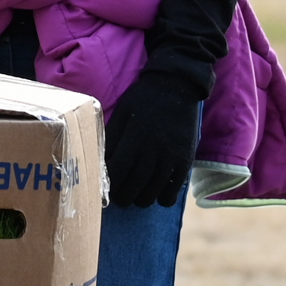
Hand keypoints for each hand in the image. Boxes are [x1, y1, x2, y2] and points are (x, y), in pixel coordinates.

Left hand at [101, 68, 203, 210]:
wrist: (177, 87)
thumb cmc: (143, 100)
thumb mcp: (121, 114)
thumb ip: (111, 139)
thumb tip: (99, 164)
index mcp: (135, 138)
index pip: (117, 172)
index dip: (108, 184)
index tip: (103, 186)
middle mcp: (154, 150)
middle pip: (133, 188)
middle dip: (121, 197)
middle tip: (117, 195)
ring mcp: (172, 157)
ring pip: (152, 194)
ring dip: (140, 199)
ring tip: (134, 194)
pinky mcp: (186, 161)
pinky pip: (172, 192)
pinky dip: (162, 198)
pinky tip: (155, 192)